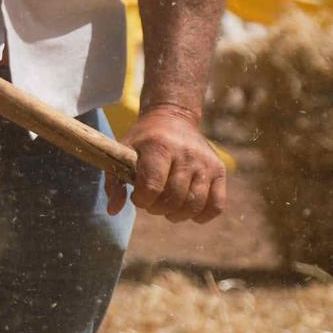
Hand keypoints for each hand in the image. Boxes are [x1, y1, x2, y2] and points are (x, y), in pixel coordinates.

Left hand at [105, 105, 225, 222]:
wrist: (173, 118)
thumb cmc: (143, 140)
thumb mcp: (123, 152)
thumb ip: (114, 182)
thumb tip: (113, 211)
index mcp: (159, 146)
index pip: (152, 186)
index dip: (142, 200)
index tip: (136, 196)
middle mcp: (186, 154)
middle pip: (174, 198)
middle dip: (157, 208)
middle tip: (151, 203)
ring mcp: (206, 162)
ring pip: (194, 204)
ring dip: (177, 214)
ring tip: (167, 208)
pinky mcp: (219, 170)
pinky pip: (216, 205)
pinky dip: (201, 215)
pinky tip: (188, 210)